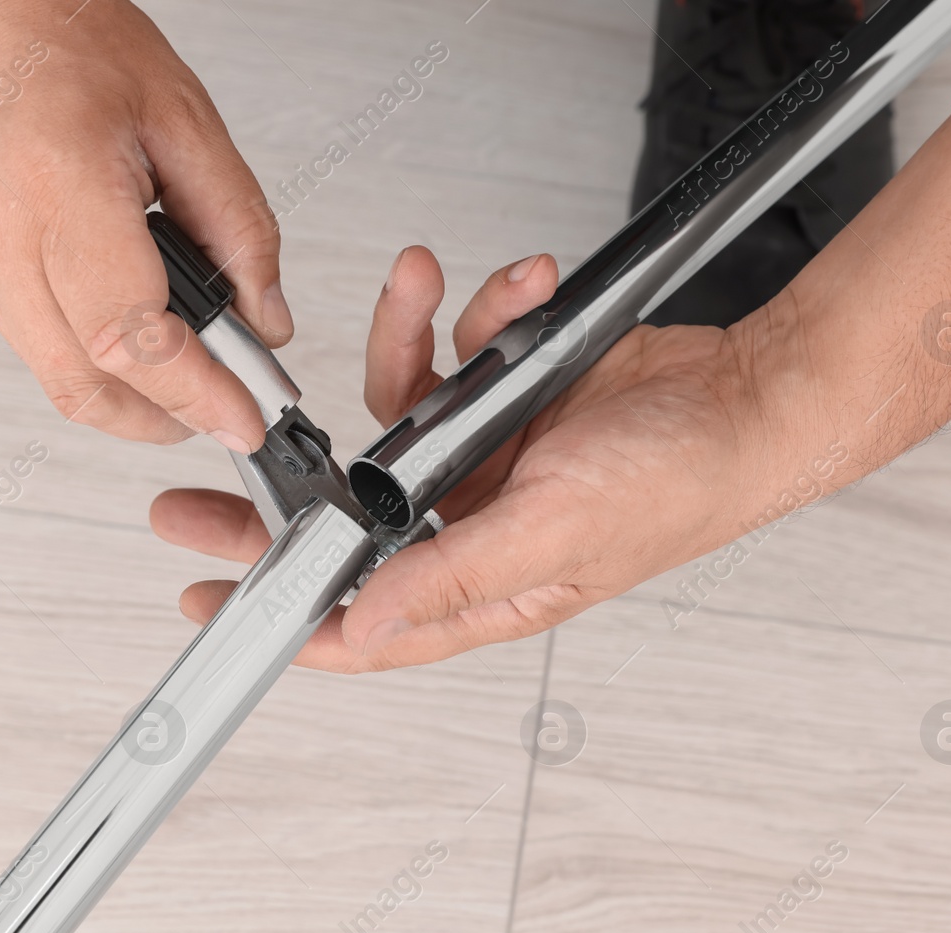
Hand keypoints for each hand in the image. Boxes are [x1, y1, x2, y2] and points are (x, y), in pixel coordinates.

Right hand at [0, 0, 287, 450]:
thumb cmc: (58, 34)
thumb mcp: (182, 114)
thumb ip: (236, 226)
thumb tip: (265, 320)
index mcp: (60, 187)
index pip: (132, 337)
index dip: (196, 394)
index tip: (246, 418)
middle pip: (89, 385)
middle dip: (170, 417)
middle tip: (227, 407)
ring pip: (59, 380)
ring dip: (133, 398)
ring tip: (191, 372)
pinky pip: (35, 348)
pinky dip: (95, 362)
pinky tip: (136, 334)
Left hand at [151, 246, 847, 670]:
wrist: (746, 395)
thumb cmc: (678, 486)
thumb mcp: (553, 537)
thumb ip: (450, 578)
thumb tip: (361, 624)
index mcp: (477, 587)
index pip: (359, 621)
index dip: (279, 614)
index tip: (205, 596)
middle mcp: (468, 528)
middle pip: (346, 518)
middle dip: (279, 491)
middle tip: (204, 476)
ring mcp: (482, 462)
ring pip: (393, 411)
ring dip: (401, 341)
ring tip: (418, 289)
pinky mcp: (501, 400)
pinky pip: (452, 353)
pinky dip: (478, 313)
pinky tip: (516, 292)